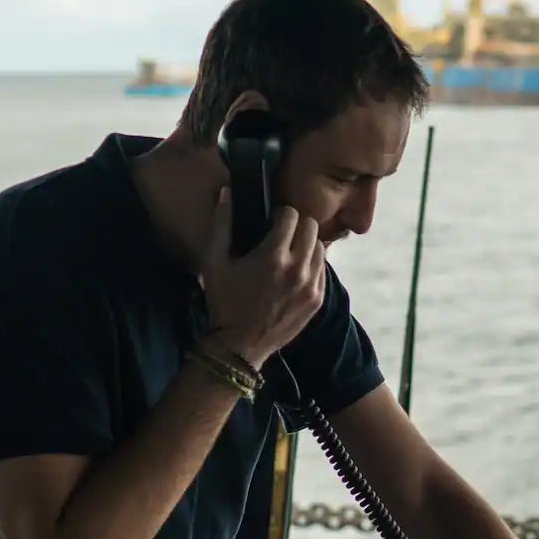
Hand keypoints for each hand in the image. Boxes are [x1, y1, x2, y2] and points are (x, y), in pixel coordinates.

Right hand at [201, 187, 326, 369]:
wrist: (239, 346)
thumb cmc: (224, 302)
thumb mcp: (215, 262)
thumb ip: (222, 225)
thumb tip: (227, 192)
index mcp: (273, 256)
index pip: (291, 215)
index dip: (279, 213)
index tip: (270, 222)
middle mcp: (298, 269)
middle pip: (311, 226)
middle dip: (296, 225)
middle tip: (282, 234)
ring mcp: (311, 286)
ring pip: (321, 247)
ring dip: (307, 244)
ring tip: (290, 252)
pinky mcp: (317, 300)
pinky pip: (323, 269)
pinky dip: (312, 264)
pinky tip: (295, 272)